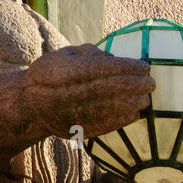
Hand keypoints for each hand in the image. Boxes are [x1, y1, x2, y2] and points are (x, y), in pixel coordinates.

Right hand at [26, 43, 154, 139]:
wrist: (31, 105)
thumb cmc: (52, 74)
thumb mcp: (65, 54)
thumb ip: (90, 53)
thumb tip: (116, 60)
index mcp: (63, 72)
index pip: (101, 69)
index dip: (126, 68)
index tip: (144, 66)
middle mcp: (65, 93)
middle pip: (107, 89)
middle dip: (133, 86)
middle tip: (151, 83)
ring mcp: (70, 113)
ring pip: (107, 109)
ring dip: (131, 103)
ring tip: (145, 98)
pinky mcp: (76, 129)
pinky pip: (103, 125)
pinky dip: (121, 119)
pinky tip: (134, 112)